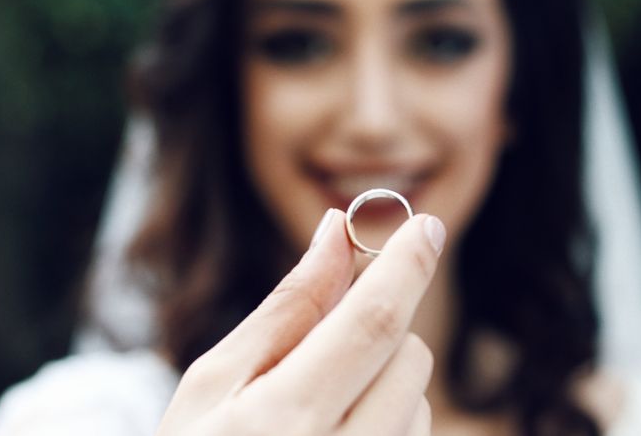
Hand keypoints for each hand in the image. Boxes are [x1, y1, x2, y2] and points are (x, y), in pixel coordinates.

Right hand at [155, 208, 446, 435]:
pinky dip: (390, 423)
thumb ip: (285, 308)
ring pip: (418, 400)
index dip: (406, 266)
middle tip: (325, 341)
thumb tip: (336, 231)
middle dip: (381, 328)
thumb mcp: (213, 384)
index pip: (371, 324)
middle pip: (408, 358)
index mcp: (279, 422)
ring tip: (316, 411)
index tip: (427, 224)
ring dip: (384, 382)